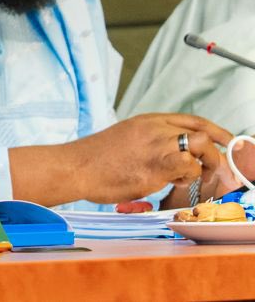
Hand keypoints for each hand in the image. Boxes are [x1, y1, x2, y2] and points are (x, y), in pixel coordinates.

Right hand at [15, 113, 232, 205]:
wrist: (75, 167)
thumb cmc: (96, 159)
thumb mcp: (125, 138)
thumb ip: (150, 141)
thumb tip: (172, 157)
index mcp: (146, 120)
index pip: (192, 119)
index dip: (215, 130)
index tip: (226, 140)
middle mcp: (154, 128)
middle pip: (201, 133)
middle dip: (215, 153)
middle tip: (212, 169)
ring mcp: (156, 145)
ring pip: (200, 148)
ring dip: (203, 166)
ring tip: (188, 178)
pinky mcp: (155, 166)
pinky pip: (188, 167)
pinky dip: (189, 177)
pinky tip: (174, 182)